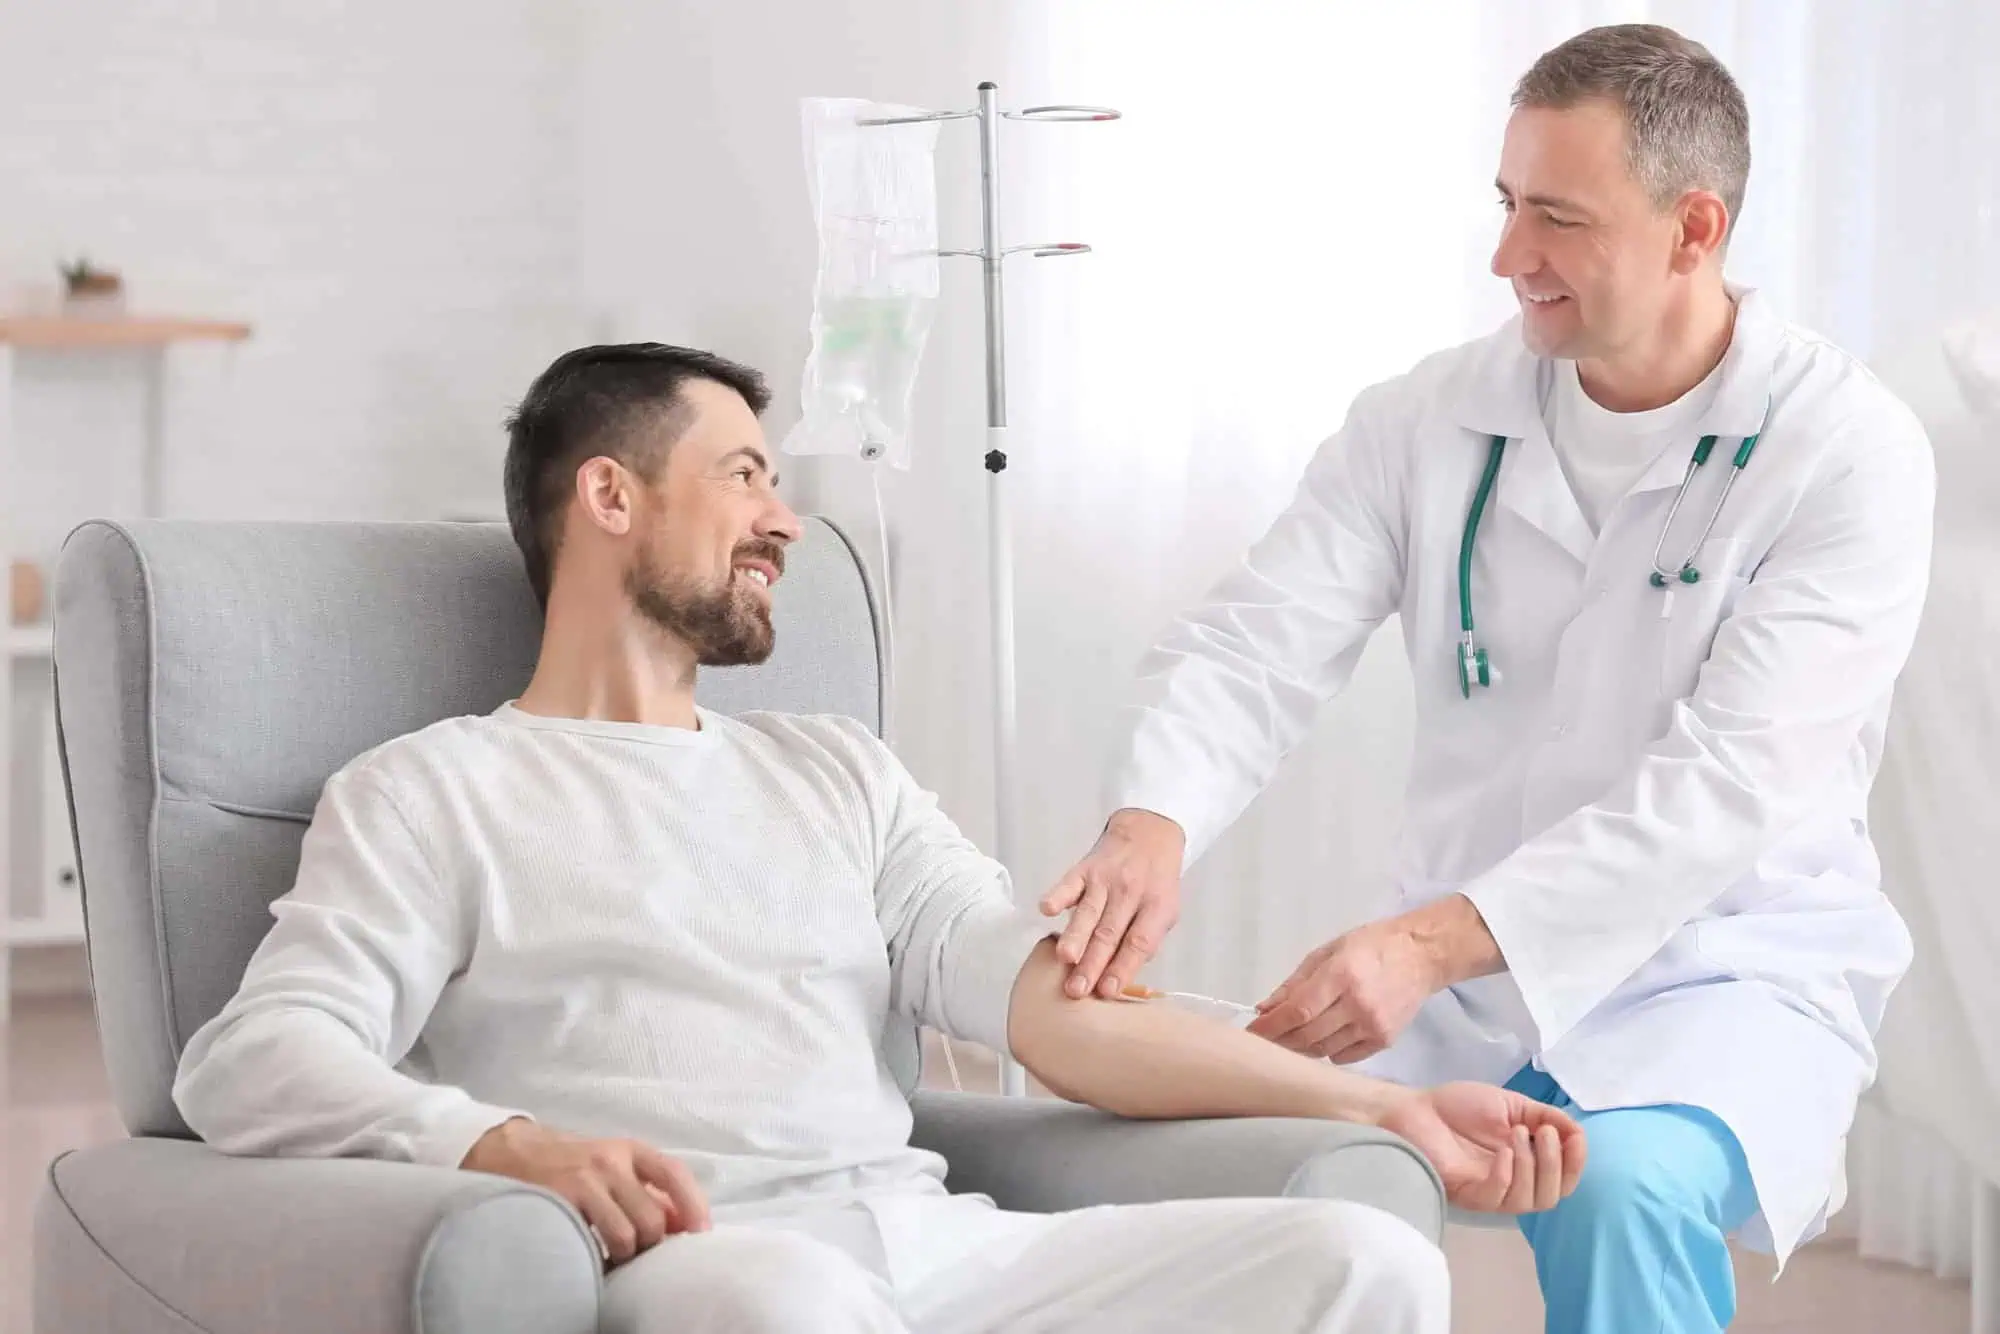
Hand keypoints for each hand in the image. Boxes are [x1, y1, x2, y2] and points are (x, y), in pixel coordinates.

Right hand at [461, 1118, 709, 1264]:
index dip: (694, 1205)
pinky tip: (592, 1255)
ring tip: (612, 1257)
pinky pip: (597, 1241)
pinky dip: (601, 1257)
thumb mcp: (610, 1166)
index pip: (674, 1174)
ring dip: (625, 1254)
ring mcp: (586, 1179)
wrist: (509, 1151)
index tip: (701, 1232)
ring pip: (629, 1234)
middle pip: (654, 1217)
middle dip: (651, 1244)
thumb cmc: (568, 1164)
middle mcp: (611, 1161)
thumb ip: (644, 1189)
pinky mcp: (562, 1199)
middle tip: (636, 1252)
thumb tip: (681, 1222)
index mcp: (630, 1151)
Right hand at [1040, 809, 1184, 998]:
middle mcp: (1130, 893)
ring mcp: (1105, 880)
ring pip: (1088, 913)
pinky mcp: (1084, 869)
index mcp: (1156, 907)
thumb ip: (1145, 942)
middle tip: (1077, 989)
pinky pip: (1069, 883)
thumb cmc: (1155, 883)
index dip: (1123, 968)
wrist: (1149, 833)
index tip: (1107, 991)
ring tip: (1065, 959)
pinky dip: (1058, 895)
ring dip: (1075, 936)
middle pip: (1109, 933)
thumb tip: (1118, 977)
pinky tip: (1047, 910)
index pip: (1139, 942)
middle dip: (1092, 964)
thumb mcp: (1164, 912)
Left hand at [1247, 916, 1441, 1062]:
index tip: (1252, 1031)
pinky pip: (1345, 1057)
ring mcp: (1373, 1025)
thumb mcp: (1328, 951)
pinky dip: (1327, 1052)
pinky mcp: (1385, 1040)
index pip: (1298, 1010)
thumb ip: (1295, 982)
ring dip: (1301, 1047)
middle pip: (1308, 1035)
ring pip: (1324, 1050)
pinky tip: (1323, 1039)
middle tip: (1264, 1039)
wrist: (1422, 955)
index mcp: (1341, 975)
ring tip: (1290, 1038)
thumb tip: (1265, 1008)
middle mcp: (1358, 1004)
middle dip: (1280, 1040)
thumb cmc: (1371, 946)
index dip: (1271, 1025)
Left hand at [1378, 1083, 1586, 1212]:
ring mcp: (1489, 1191)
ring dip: (1532, 1166)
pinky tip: (1502, 1152)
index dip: (1575, 1163)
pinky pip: (1497, 1197)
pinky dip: (1507, 1175)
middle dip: (1556, 1165)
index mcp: (1525, 1163)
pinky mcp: (1467, 1193)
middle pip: (1551, 1197)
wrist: (1415, 1107)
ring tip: (1515, 1133)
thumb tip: (1578, 1132)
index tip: (1576, 1137)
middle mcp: (1511, 1182)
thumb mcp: (1511, 1105)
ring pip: (1529, 1201)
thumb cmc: (1458, 1106)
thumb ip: (1545, 1117)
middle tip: (1543, 1133)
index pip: (1561, 1180)